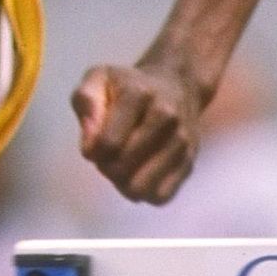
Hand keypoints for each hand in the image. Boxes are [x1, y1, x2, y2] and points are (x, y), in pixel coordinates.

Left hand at [71, 64, 204, 204]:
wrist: (177, 86)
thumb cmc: (127, 87)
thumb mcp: (99, 79)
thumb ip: (87, 103)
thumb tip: (90, 145)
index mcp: (139, 94)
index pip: (108, 143)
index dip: (92, 152)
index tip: (93, 145)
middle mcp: (166, 116)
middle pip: (122, 168)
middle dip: (106, 167)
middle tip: (108, 154)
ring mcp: (182, 141)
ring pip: (141, 187)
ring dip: (123, 183)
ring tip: (123, 165)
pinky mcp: (189, 162)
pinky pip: (161, 196)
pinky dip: (144, 193)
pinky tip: (140, 175)